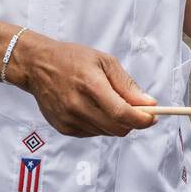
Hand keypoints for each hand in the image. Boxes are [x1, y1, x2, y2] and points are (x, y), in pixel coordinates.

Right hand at [11, 32, 157, 137]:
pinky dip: (101, 124)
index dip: (141, 119)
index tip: (153, 117)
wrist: (37, 66)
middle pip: (116, 127)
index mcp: (90, 85)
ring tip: (110, 102)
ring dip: (117, 123)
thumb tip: (148, 103)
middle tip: (139, 111)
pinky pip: (92, 132)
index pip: (121, 112)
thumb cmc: (72, 59)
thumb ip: (126, 84)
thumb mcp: (104, 61)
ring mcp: (69, 119)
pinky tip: (95, 108)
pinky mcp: (63, 128)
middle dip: (133, 122)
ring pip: (106, 132)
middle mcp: (78, 105)